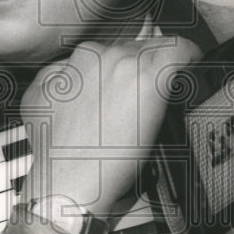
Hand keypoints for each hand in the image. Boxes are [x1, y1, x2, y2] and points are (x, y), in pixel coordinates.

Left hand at [20, 36, 201, 213]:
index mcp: (143, 70)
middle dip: (143, 68)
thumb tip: (164, 80)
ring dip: (107, 74)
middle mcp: (106, 57)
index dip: (185, 57)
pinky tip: (79, 111)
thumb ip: (163, 92)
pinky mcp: (47, 77)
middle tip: (139, 98)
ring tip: (105, 110)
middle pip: (137, 48)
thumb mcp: (156, 130)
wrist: (66, 187)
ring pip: (101, 56)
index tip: (184, 62)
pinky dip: (76, 85)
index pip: (177, 47)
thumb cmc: (109, 168)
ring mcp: (73, 65)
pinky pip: (68, 70)